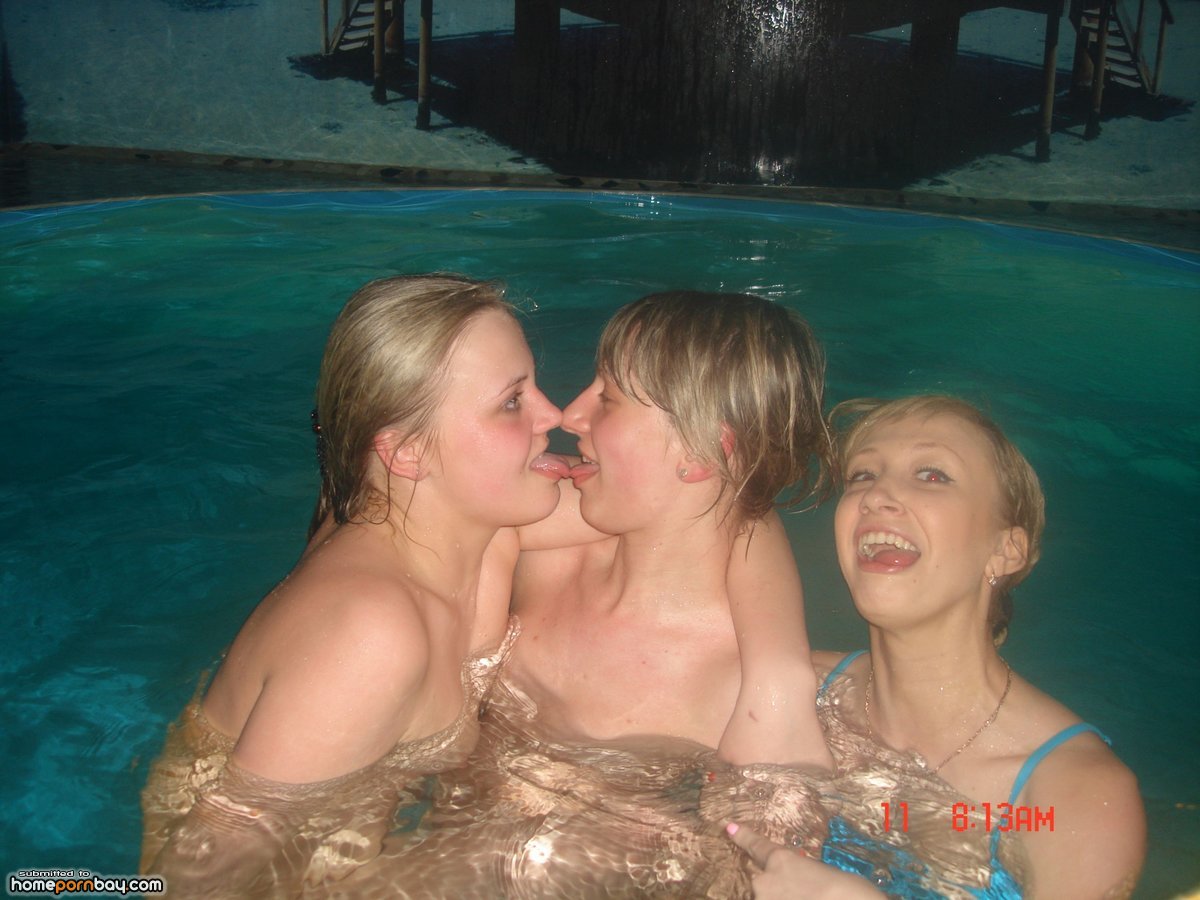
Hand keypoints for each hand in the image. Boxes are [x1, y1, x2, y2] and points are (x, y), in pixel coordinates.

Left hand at [726, 822, 884, 899]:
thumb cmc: (847, 891)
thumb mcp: (823, 874)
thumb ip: (801, 874)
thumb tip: (797, 881)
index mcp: (781, 860)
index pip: (757, 846)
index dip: (744, 837)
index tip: (730, 828)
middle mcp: (765, 881)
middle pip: (761, 883)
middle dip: (776, 889)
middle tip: (804, 892)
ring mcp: (764, 899)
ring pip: (764, 897)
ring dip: (779, 897)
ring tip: (809, 897)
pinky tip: (804, 899)